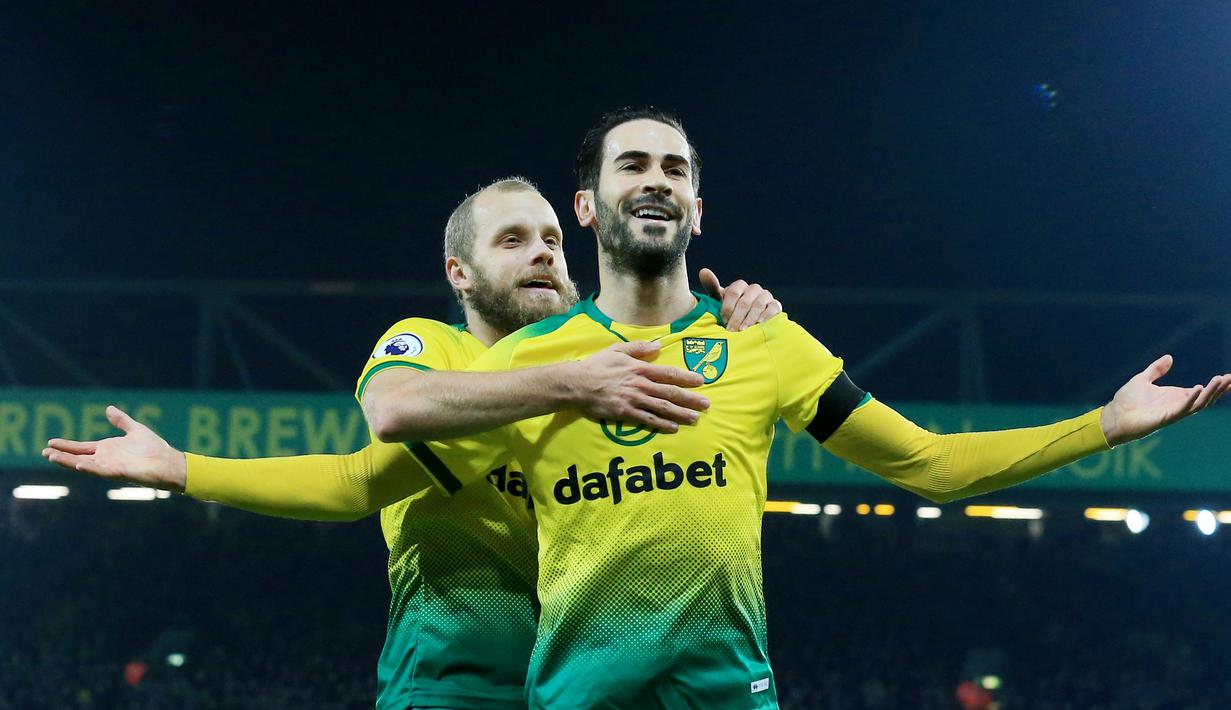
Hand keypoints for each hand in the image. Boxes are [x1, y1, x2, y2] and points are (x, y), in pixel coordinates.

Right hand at [42, 406, 186, 491]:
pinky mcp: (119, 472)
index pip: (81, 447)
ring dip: (68, 462)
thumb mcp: (135, 429)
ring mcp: (110, 467)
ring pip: (84, 465)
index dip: (66, 446)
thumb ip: (121, 421)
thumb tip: (108, 408)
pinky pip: (101, 471)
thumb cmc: (154, 448)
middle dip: (61, 455)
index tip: (50, 442)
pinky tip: (78, 464)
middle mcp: (105, 459)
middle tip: (44, 452)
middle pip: (77, 457)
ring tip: (52, 457)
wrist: (169, 462)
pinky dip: (89, 468)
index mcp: (107, 449)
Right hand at [571, 341, 709, 432]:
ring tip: (695, 418)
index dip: (687, 377)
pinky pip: (647, 420)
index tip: (701, 381)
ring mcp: (634, 400)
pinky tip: (673, 428)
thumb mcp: (617, 350)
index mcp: (640, 368)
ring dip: (681, 413)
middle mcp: (641, 384)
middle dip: (691, 399)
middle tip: (706, 404)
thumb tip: (658, 346)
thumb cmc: (597, 365)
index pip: (669, 373)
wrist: (578, 384)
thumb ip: (639, 348)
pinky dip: (662, 424)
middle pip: (671, 393)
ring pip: (663, 408)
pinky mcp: (626, 413)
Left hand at [699, 267, 782, 330]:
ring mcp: (766, 297)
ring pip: (758, 304)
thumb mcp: (719, 301)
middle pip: (745, 300)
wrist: (749, 324)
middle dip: (737, 317)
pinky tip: (759, 324)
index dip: (728, 307)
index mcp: (740, 286)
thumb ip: (712, 287)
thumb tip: (703, 271)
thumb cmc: (731, 312)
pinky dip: (766, 316)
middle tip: (731, 330)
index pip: (734, 292)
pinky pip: (773, 308)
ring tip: (743, 330)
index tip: (723, 319)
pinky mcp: (776, 306)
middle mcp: (754, 289)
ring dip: (749, 319)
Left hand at [1100, 355, 1230, 445]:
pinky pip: (1182, 409)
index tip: (1229, 376)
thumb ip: (1156, 369)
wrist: (1113, 416)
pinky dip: (1191, 399)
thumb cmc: (1126, 401)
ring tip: (1221, 380)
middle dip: (1219, 388)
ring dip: (1211, 392)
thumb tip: (1170, 357)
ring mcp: (1173, 412)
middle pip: (1205, 397)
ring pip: (1199, 403)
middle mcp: (1178, 405)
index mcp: (1175, 396)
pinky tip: (1199, 389)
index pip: (1202, 391)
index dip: (1216, 385)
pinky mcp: (1165, 418)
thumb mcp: (1142, 379)